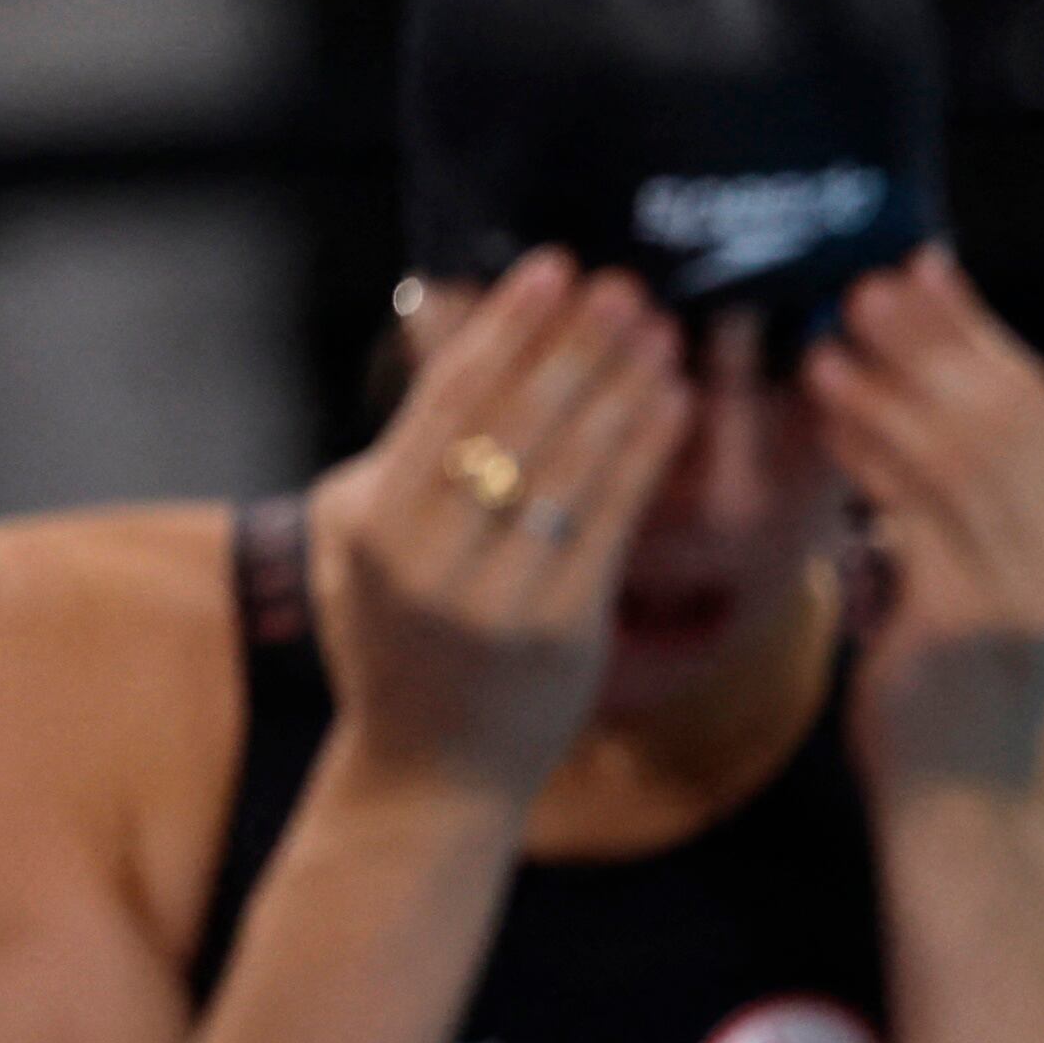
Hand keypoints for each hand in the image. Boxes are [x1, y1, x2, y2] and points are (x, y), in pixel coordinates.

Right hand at [325, 252, 687, 799]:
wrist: (430, 775)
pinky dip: (643, 455)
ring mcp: (493, 600)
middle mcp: (423, 560)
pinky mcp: (559, 634)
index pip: (445, 403)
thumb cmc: (405, 643)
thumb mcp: (373, 542)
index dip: (502, 329)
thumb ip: (408, 452)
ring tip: (658, 329)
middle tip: (621, 283)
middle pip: (511, 425)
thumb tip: (447, 333)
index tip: (548, 268)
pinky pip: (611, 524)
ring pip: (568, 470)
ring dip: (619, 389)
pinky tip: (673, 403)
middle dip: (572, 347)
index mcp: (371, 524)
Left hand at [809, 249, 1043, 795]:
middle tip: (864, 289)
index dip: (976, 330)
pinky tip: (827, 414)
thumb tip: (929, 329)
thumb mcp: (994, 557)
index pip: (1041, 404)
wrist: (963, 796)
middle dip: (930, 343)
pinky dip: (867, 448)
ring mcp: (1037, 595)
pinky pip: (911, 505)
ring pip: (957, 453)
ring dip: (887, 387)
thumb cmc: (959, 667)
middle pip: (1004, 417)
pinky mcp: (972, 621)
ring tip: (830, 341)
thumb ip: (982, 470)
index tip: (919, 268)